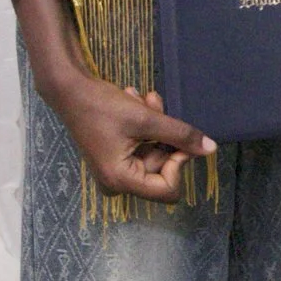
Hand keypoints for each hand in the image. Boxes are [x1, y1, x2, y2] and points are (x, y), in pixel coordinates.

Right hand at [41, 75, 217, 202]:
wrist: (70, 90)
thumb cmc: (102, 106)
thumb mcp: (146, 119)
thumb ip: (180, 134)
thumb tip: (210, 148)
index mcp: (121, 181)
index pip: (168, 189)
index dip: (180, 162)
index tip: (178, 137)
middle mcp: (118, 183)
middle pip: (162, 169)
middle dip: (164, 136)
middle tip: (154, 105)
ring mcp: (116, 171)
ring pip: (154, 152)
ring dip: (155, 124)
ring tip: (142, 99)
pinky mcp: (115, 158)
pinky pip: (142, 146)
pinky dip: (145, 125)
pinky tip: (134, 101)